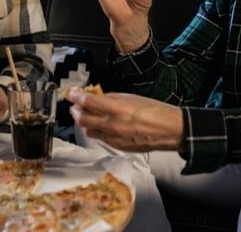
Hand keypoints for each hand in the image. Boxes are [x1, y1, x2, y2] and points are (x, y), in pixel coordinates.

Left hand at [68, 89, 182, 151]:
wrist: (169, 130)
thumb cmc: (154, 110)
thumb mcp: (131, 97)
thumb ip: (111, 98)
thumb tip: (96, 98)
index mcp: (117, 109)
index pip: (88, 102)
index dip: (76, 97)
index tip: (71, 93)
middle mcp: (113, 125)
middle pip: (83, 120)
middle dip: (75, 111)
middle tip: (75, 105)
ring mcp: (114, 138)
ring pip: (89, 131)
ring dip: (84, 122)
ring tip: (85, 115)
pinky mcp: (118, 147)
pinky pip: (101, 139)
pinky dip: (96, 131)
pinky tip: (99, 125)